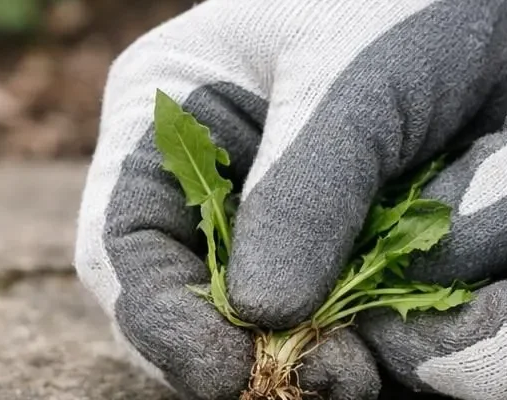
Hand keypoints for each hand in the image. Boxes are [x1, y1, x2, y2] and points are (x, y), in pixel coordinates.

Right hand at [71, 0, 506, 397]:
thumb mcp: (357, 88)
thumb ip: (305, 193)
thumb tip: (262, 317)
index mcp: (165, 111)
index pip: (122, 240)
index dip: (162, 320)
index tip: (228, 372)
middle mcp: (200, 171)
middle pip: (175, 298)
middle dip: (234, 353)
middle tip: (320, 381)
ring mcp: (264, 211)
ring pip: (249, 321)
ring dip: (298, 359)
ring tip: (357, 375)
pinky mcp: (329, 241)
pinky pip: (320, 314)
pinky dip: (346, 342)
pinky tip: (385, 354)